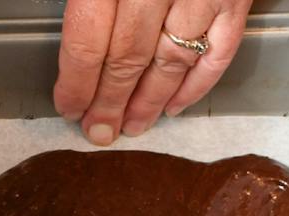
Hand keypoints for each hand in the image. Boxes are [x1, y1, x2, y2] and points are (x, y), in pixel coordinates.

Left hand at [54, 0, 252, 144]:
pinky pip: (219, 50)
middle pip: (128, 58)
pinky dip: (197, 84)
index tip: (68, 107)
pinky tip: (176, 107)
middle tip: (99, 130)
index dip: (76, 83)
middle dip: (109, 102)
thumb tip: (76, 58)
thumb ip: (89, 2)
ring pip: (172, 60)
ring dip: (149, 101)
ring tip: (132, 127)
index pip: (88, 42)